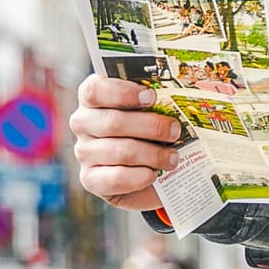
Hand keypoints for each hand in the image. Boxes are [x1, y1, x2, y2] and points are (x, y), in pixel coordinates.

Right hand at [71, 75, 183, 211]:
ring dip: (152, 154)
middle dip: (151, 126)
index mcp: (94, 98)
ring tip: (173, 158)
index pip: (95, 90)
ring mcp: (84, 152)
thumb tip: (184, 94)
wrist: (151, 174)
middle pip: (112, 122)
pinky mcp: (90, 179)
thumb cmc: (152, 132)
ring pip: (119, 151)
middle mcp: (83, 123)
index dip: (122, 92)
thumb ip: (160, 98)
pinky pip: (115, 178)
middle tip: (175, 131)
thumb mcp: (156, 110)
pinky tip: (153, 174)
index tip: (151, 97)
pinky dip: (139, 176)